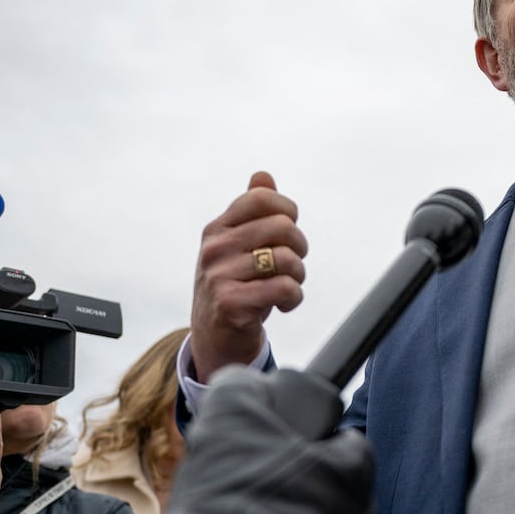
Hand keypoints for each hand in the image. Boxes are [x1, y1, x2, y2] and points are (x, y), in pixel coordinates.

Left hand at [139, 367, 375, 513]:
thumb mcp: (350, 470)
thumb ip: (350, 446)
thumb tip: (345, 446)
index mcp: (234, 402)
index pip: (261, 382)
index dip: (291, 402)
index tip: (311, 428)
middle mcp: (202, 436)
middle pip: (253, 430)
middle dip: (282, 448)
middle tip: (313, 475)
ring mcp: (191, 480)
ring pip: (244, 470)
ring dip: (269, 484)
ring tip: (299, 511)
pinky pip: (233, 502)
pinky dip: (255, 511)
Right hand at [191, 172, 308, 382]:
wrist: (216, 337)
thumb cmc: (237, 285)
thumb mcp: (241, 246)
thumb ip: (252, 211)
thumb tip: (262, 176)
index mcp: (218, 228)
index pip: (262, 198)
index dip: (288, 211)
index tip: (287, 233)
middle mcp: (214, 248)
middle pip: (282, 226)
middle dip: (299, 246)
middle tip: (293, 263)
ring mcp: (219, 276)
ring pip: (286, 258)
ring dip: (298, 275)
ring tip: (288, 285)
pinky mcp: (229, 304)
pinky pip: (284, 288)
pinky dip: (294, 298)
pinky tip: (283, 304)